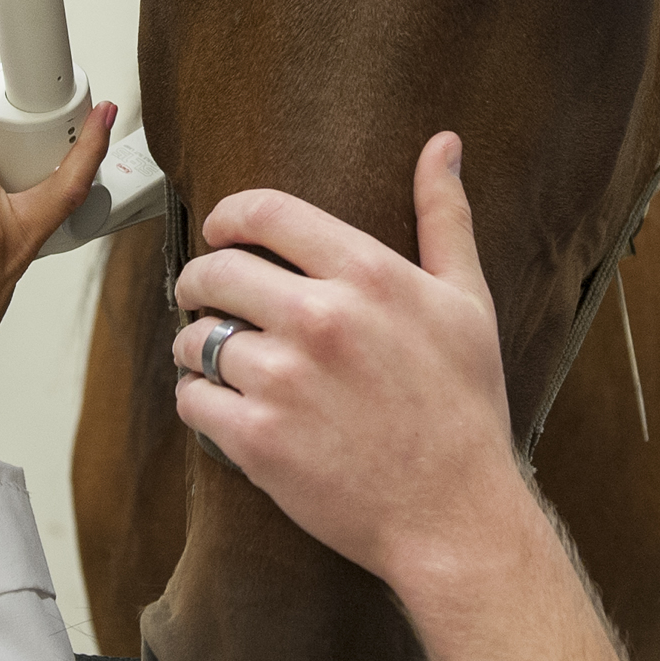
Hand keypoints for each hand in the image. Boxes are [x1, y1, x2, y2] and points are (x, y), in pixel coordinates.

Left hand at [168, 134, 529, 591]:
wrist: (455, 515)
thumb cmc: (465, 408)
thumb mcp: (467, 301)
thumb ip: (445, 218)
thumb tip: (442, 145)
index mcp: (368, 274)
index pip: (266, 213)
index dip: (229, 216)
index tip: (222, 232)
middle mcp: (320, 318)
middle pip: (214, 270)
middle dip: (200, 280)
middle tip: (207, 298)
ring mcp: (283, 380)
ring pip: (196, 337)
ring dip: (196, 344)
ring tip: (216, 357)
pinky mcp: (257, 439)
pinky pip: (191, 398)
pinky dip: (196, 399)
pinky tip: (220, 405)